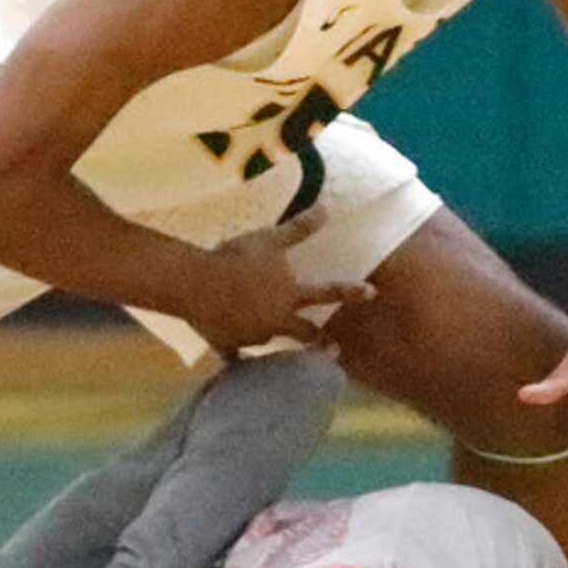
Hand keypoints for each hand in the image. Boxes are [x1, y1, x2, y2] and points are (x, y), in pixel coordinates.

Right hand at [186, 207, 376, 354]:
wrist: (195, 284)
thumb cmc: (235, 258)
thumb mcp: (269, 240)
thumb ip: (299, 228)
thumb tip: (326, 209)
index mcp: (290, 295)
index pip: (328, 292)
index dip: (351, 291)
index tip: (371, 292)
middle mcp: (277, 321)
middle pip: (305, 334)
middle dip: (320, 341)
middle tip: (333, 349)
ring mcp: (253, 337)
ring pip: (270, 343)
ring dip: (275, 343)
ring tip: (275, 344)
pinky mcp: (227, 345)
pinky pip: (234, 355)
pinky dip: (236, 356)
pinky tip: (234, 359)